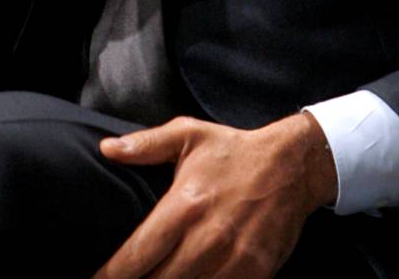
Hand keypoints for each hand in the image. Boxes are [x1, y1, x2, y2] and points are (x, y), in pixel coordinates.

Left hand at [93, 112, 336, 278]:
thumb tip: (106, 149)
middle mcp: (207, 238)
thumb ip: (146, 144)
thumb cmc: (233, 151)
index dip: (111, 275)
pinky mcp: (255, 274)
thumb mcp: (188, 134)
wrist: (292, 166)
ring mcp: (233, 261)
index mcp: (185, 204)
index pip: (138, 254)